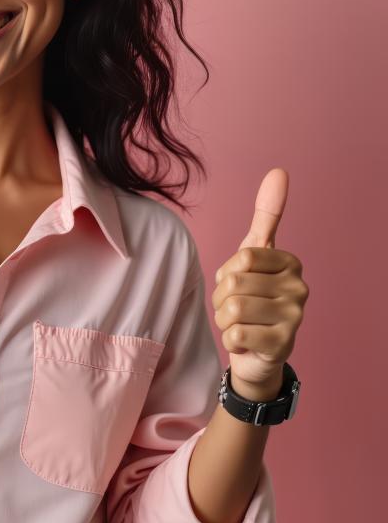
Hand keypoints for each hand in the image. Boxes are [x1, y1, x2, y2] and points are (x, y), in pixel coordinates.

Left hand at [212, 168, 307, 399]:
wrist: (256, 351)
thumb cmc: (252, 297)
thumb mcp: (254, 254)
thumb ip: (266, 215)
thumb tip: (279, 171)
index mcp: (291, 263)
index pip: (242, 258)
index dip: (227, 273)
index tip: (240, 283)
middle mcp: (300, 288)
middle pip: (234, 284)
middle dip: (222, 299)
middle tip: (236, 308)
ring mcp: (295, 317)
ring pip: (232, 309)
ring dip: (223, 319)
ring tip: (239, 323)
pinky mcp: (283, 344)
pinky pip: (235, 334)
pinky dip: (229, 339)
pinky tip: (244, 341)